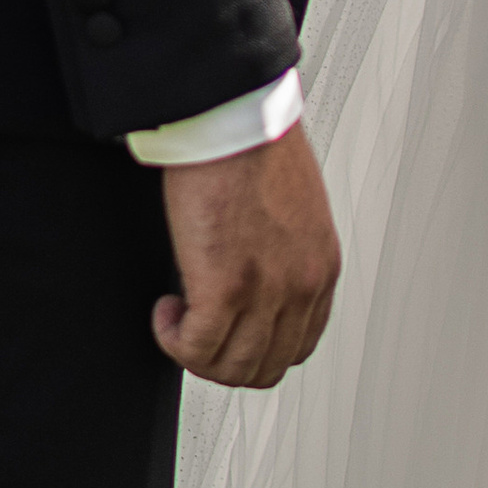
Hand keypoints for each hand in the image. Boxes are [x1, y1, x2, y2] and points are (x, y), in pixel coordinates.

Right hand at [154, 125, 341, 388]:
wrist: (234, 120)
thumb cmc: (256, 148)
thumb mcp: (295, 211)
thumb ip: (286, 252)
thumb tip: (257, 273)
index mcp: (321, 267)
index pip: (299, 345)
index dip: (257, 349)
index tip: (230, 332)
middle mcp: (301, 286)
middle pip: (265, 366)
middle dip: (224, 359)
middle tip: (196, 333)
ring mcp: (266, 291)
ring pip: (230, 367)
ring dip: (196, 353)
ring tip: (178, 319)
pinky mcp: (223, 288)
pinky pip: (195, 348)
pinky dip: (173, 340)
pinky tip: (166, 311)